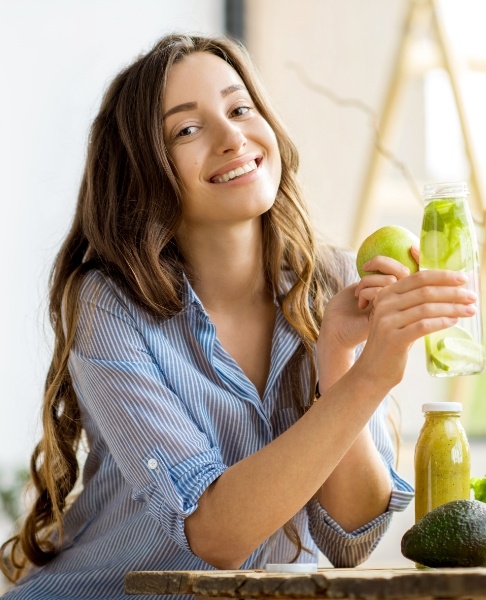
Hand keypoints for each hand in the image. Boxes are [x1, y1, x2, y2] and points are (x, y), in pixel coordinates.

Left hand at [319, 248, 418, 351]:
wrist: (335, 332)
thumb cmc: (344, 309)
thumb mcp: (361, 288)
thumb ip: (377, 278)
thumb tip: (390, 261)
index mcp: (396, 294)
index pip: (416, 273)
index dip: (419, 259)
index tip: (413, 248)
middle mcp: (399, 302)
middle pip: (405, 272)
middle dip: (383, 263)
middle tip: (366, 267)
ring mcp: (394, 311)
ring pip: (391, 281)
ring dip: (370, 280)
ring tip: (358, 293)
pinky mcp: (384, 317)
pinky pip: (382, 293)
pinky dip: (368, 291)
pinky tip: (361, 303)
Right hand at [358, 268, 476, 387]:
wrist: (372, 370)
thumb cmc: (392, 342)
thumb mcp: (398, 317)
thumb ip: (414, 302)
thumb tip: (449, 291)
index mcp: (386, 294)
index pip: (418, 278)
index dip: (443, 276)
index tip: (463, 279)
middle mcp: (384, 304)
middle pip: (425, 291)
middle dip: (452, 292)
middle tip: (472, 296)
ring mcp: (387, 321)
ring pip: (427, 308)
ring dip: (452, 308)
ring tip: (469, 310)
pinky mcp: (394, 339)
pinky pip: (424, 326)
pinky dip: (442, 322)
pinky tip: (454, 321)